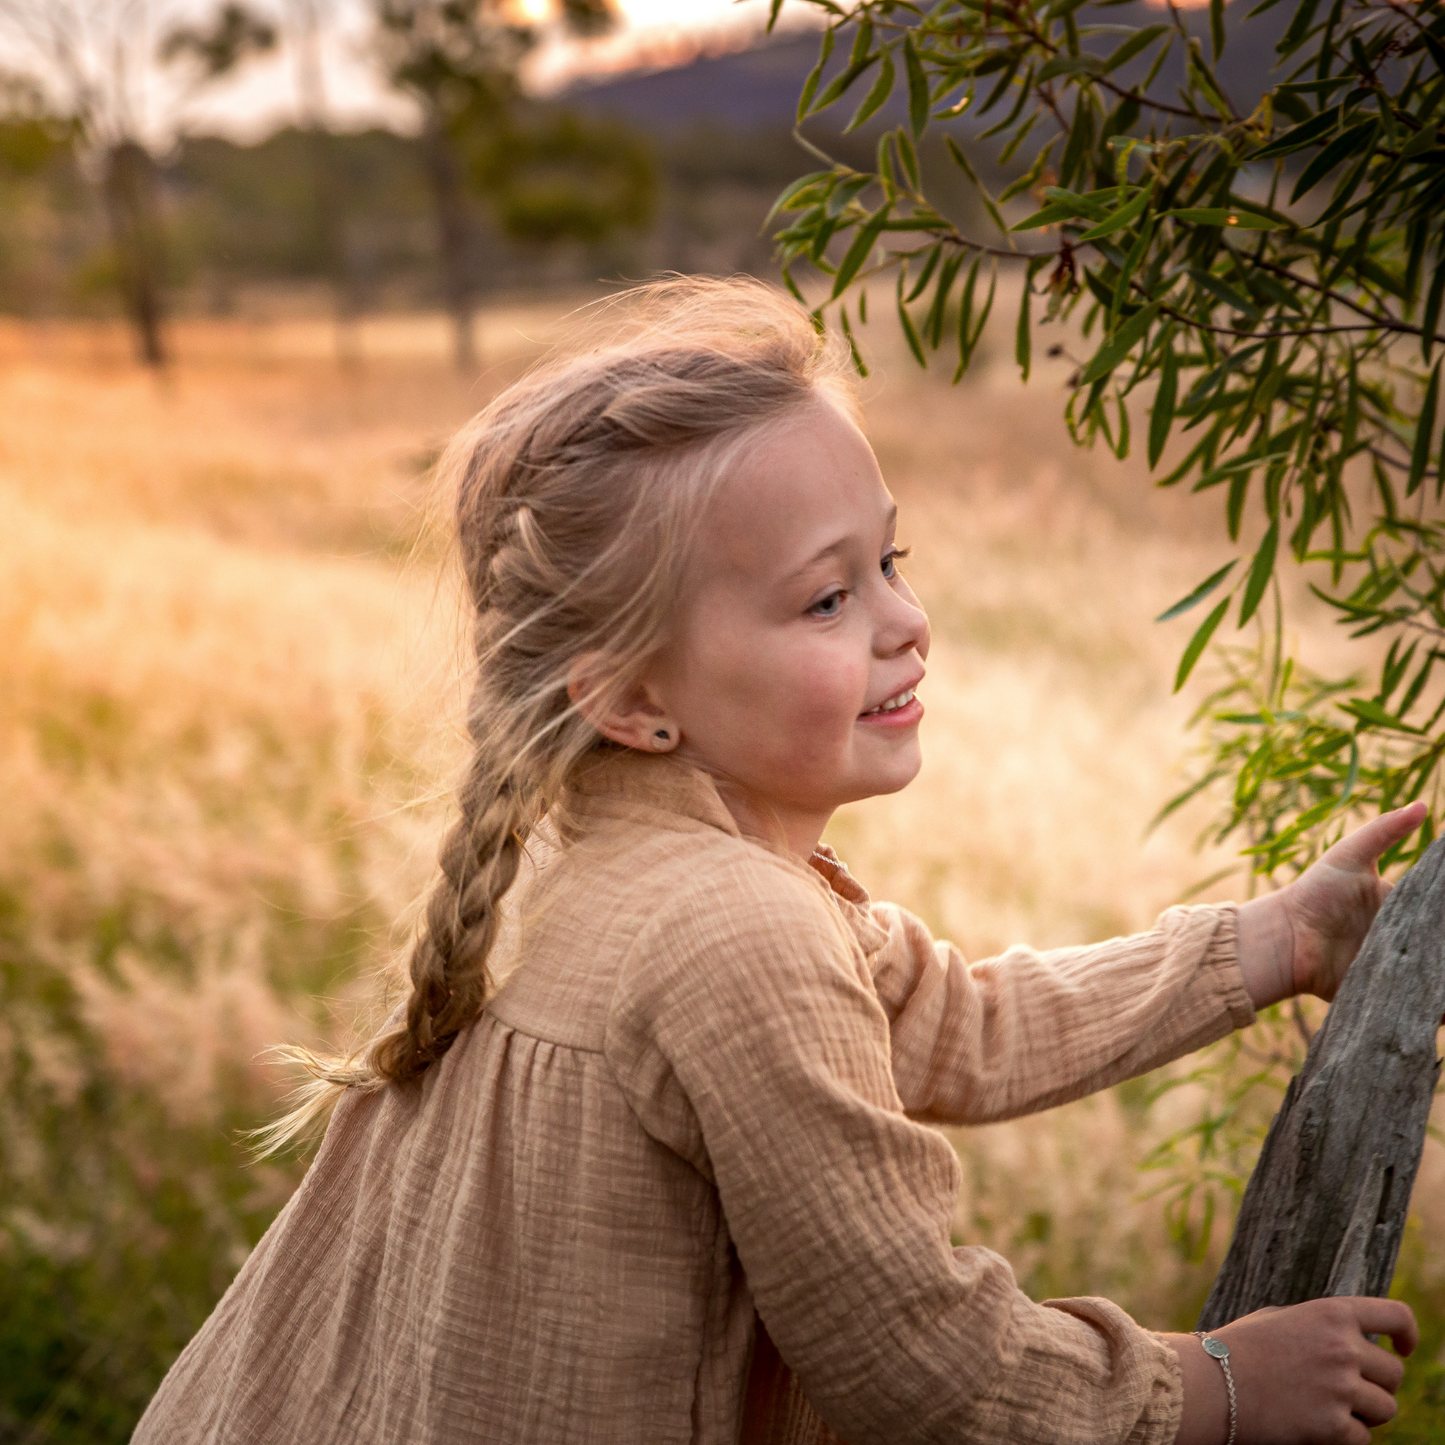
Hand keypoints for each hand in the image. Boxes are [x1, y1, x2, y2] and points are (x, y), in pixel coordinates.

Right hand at [1167, 1296, 1417, 1444]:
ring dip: (1364, 1412)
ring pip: (1386, 1408)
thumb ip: (1320, 1326)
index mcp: (1331, 1314)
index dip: (1408, 1333)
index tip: (1403, 1349)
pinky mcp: (1334, 1426)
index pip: (1396, 1316)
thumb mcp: (1280, 1320)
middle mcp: (1343, 1349)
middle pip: (1393, 1374)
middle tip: (1346, 1389)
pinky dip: (1345, 1436)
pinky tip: (1317, 1425)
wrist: (1211, 1384)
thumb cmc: (1238, 1348)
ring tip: (1329, 1407)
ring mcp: (1341, 1388)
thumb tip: (1353, 1341)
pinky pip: (1364, 1437)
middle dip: (1376, 1384)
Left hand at [1235, 802, 1425, 1009]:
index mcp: (1406, 909)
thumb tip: (1421, 805)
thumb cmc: (1315, 893)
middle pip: (1443, 948)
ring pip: (1437, 979)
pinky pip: (1419, 1005)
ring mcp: (1400, 968)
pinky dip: (1435, 1008)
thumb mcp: (1350, 857)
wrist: (1286, 938)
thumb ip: (1384, 832)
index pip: (1444, 915)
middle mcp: (1408, 940)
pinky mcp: (1388, 994)